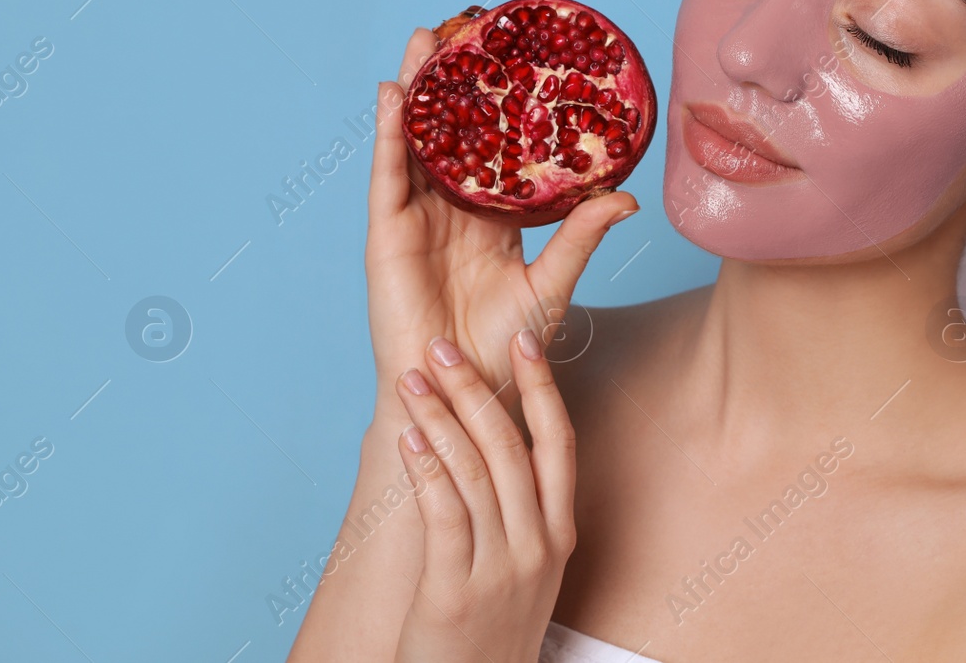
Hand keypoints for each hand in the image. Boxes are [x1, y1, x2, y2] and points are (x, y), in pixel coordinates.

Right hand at [366, 28, 637, 423]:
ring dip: (419, 89)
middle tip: (466, 27)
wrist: (464, 394)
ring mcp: (417, 219)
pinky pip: (388, 174)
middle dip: (455, 81)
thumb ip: (580, 237)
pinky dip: (390, 132)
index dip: (499, 105)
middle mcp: (452, 211)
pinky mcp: (388, 235)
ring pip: (417, 141)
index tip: (514, 57)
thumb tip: (626, 198)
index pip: (494, 149)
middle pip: (451, 132)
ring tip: (427, 39)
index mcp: (492, 218)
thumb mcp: (552, 284)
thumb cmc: (506, 349)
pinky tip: (393, 93)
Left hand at [392, 331, 574, 662]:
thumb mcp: (524, 566)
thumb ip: (519, 508)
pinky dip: (425, 468)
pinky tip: (406, 438)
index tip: (526, 338)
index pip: (559, 442)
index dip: (543, 386)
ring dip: (438, 417)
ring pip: (473, 472)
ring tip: (411, 381)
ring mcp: (500, 570)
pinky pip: (443, 514)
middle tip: (442, 348)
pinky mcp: (455, 593)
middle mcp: (537, 546)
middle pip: (510, 446)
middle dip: (474, 388)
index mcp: (559, 533)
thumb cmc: (492, 627)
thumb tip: (491, 437)